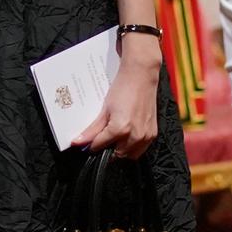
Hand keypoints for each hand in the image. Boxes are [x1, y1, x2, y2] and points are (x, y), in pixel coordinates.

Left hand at [75, 38, 161, 156]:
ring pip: (129, 155)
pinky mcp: (152, 134)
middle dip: (108, 149)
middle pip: (115, 154)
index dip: (92, 145)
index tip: (89, 142)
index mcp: (120, 129)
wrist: (141, 76)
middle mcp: (134, 136)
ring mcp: (145, 136)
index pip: (100, 146)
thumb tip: (78, 143)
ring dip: (120, 151)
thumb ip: (92, 130)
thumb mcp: (104, 110)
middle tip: (103, 139)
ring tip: (115, 138)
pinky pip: (140, 149)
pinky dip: (132, 147)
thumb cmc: (123, 89)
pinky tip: (127, 136)